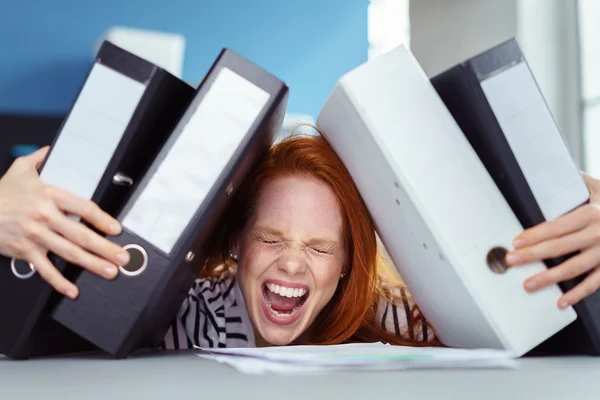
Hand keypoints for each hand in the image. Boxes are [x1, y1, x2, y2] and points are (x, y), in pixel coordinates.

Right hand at [0, 147, 129, 298]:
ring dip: (92, 264)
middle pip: (81, 235)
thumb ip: (41, 158)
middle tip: (122, 257)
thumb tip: (54, 149)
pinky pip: (45, 270)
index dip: (102, 220)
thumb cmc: (1, 192)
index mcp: (49, 194)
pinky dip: (59, 282)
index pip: (83, 208)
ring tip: (109, 272)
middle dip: (105, 248)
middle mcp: (45, 217)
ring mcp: (36, 236)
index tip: (116, 229)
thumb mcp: (21, 169)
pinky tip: (72, 290)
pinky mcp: (25, 252)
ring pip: (69, 253)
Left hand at [505, 172, 599, 308]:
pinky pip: (594, 283)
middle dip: (533, 255)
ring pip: (574, 268)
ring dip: (549, 278)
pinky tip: (560, 301)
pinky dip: (577, 294)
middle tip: (512, 260)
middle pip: (561, 247)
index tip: (517, 241)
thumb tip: (554, 169)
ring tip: (528, 284)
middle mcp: (599, 233)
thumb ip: (578, 182)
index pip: (558, 226)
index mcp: (592, 213)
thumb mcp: (599, 188)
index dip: (536, 234)